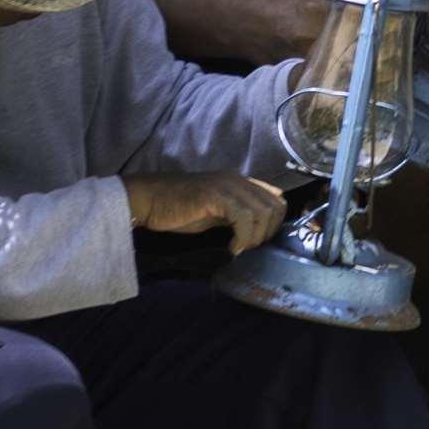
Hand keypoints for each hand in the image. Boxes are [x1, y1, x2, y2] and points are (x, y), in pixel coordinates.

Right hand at [125, 171, 286, 252]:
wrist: (150, 200)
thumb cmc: (179, 209)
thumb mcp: (217, 212)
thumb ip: (238, 215)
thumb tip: (258, 232)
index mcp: (241, 182)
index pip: (277, 199)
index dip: (273, 223)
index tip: (255, 241)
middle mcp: (239, 180)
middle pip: (276, 206)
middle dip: (267, 232)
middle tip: (247, 247)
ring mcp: (228, 186)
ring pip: (263, 212)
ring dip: (255, 237)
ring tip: (239, 248)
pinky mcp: (216, 195)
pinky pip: (244, 217)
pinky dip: (243, 237)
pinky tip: (231, 248)